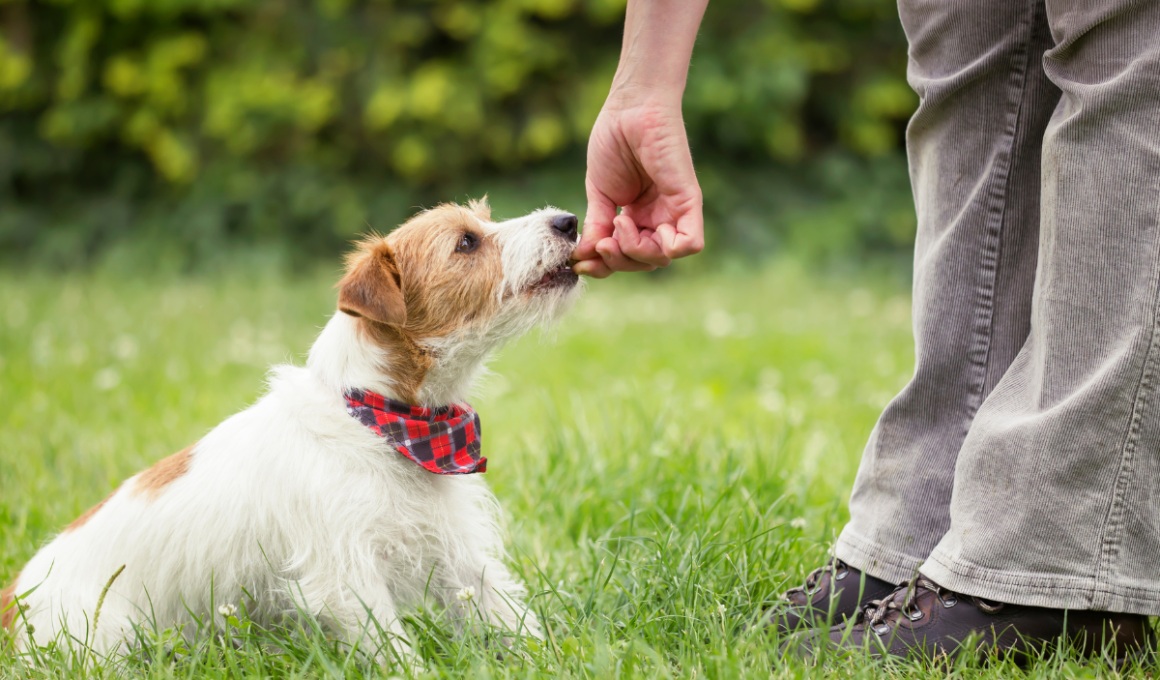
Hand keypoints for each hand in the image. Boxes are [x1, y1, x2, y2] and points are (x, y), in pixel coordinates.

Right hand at [573, 97, 703, 277]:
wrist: (629, 109)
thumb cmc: (613, 141)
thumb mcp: (598, 193)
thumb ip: (596, 227)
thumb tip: (584, 258)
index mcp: (637, 217)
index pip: (626, 257)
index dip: (604, 266)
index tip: (580, 261)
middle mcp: (657, 218)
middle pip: (644, 263)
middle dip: (618, 261)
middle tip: (603, 242)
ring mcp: (673, 211)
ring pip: (662, 258)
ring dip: (634, 251)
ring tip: (619, 222)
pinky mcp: (688, 201)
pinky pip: (690, 243)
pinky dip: (667, 248)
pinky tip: (640, 226)